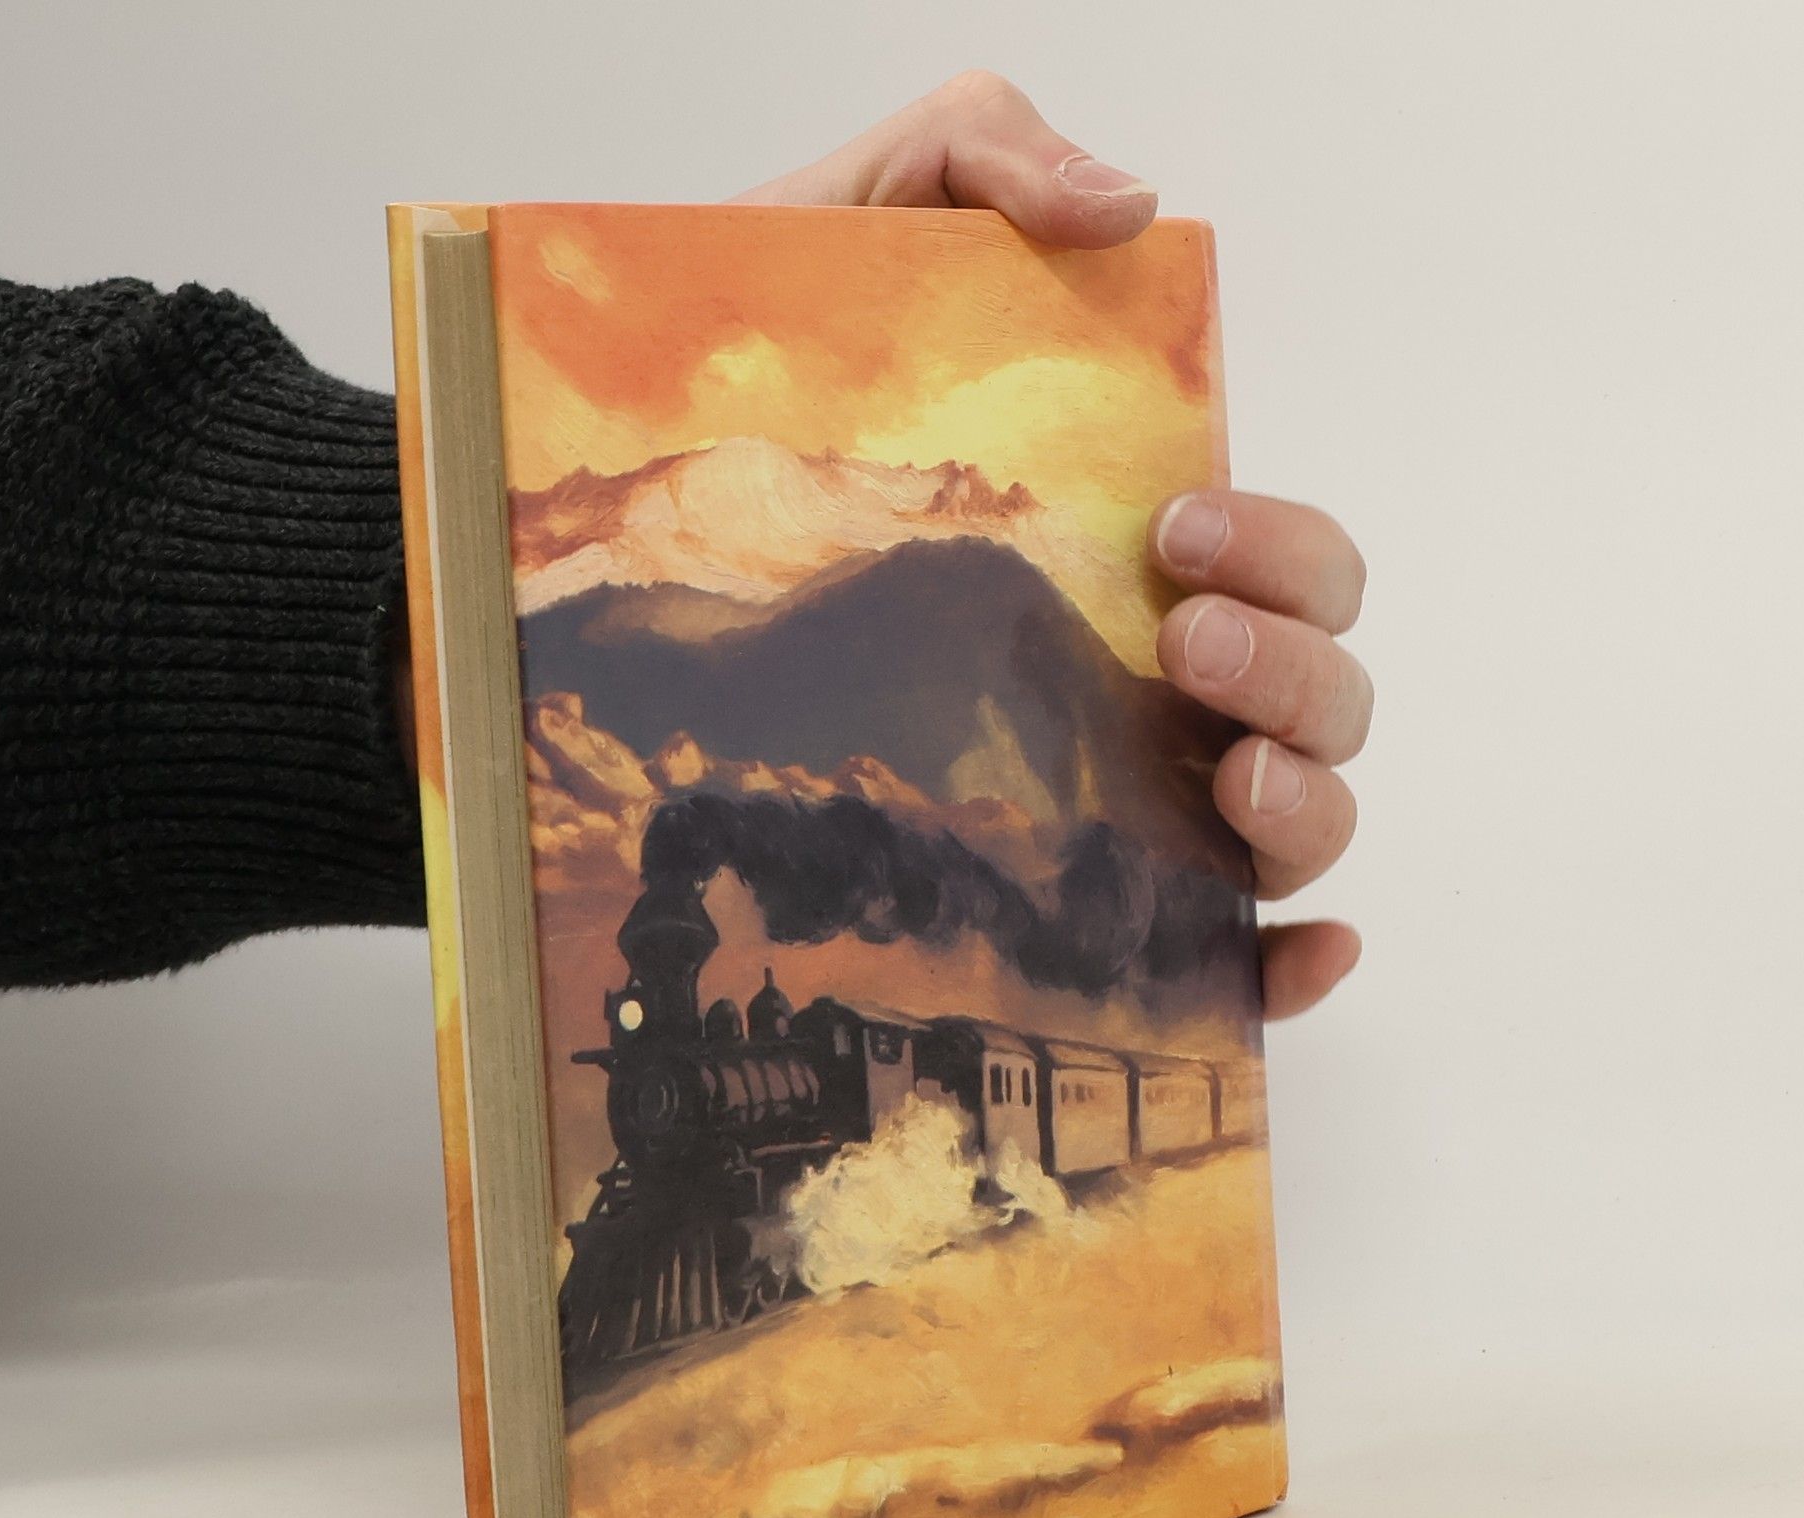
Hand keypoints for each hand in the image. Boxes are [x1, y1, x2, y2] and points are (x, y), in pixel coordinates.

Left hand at [739, 73, 1371, 1019]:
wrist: (592, 568)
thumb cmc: (731, 415)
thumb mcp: (844, 232)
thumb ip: (979, 158)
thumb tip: (1132, 206)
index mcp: (1131, 556)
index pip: (1292, 564)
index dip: (1285, 554)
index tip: (1171, 539)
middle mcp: (1140, 685)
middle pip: (1323, 693)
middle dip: (1296, 668)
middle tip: (1175, 639)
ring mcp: (1104, 803)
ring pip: (1297, 821)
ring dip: (1310, 804)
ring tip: (1222, 778)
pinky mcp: (1043, 909)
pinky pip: (1215, 959)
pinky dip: (1285, 961)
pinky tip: (1287, 951)